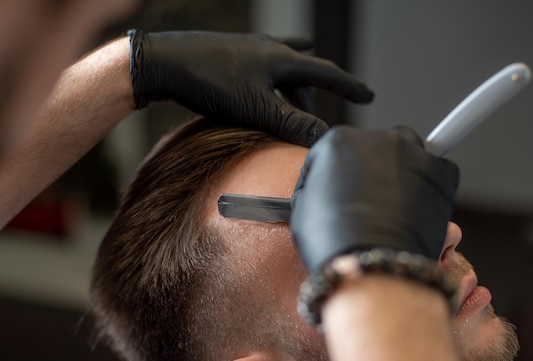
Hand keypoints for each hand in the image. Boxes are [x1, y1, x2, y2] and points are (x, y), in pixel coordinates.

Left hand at [128, 30, 373, 145]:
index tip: (368, 94)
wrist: (164, 61)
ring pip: (282, 68)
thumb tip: (325, 139)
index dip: (349, 86)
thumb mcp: (257, 108)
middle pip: (304, 73)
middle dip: (315, 95)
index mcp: (281, 58)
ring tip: (293, 105)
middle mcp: (268, 48)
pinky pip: (260, 66)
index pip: (326, 73)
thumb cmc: (210, 82)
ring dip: (292, 87)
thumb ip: (292, 124)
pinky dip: (269, 79)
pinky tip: (261, 85)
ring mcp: (247, 49)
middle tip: (315, 121)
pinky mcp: (227, 54)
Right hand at [290, 126, 459, 274]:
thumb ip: (316, 186)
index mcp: (338, 142)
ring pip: (407, 155)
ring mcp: (411, 152)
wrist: (371, 262)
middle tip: (367, 200)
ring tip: (393, 206)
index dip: (332, 177)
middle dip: (371, 169)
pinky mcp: (440, 170)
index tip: (336, 193)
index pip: (334, 153)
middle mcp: (376, 138)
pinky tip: (414, 211)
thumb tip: (324, 187)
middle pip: (374, 148)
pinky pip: (436, 172)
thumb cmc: (333, 241)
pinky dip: (429, 188)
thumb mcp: (304, 207)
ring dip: (401, 173)